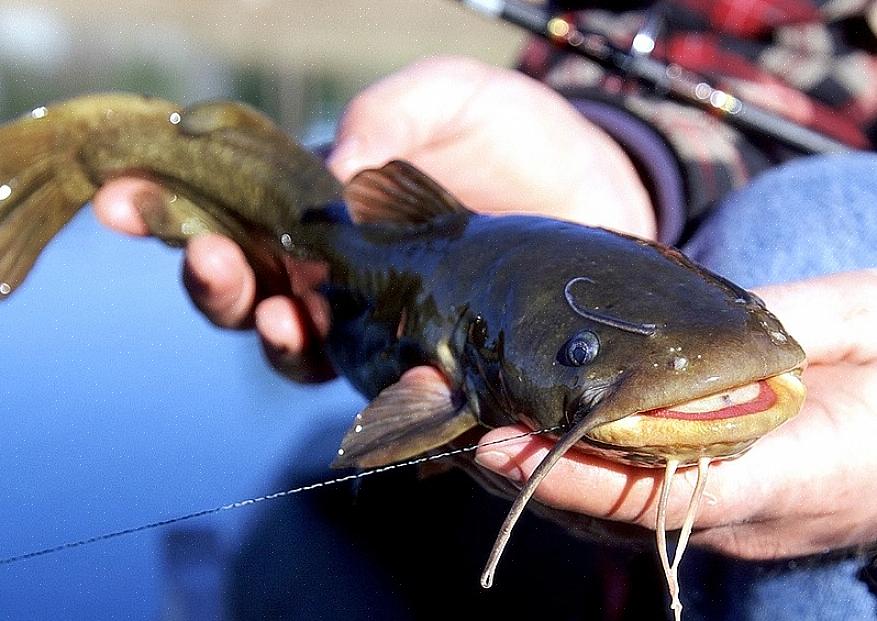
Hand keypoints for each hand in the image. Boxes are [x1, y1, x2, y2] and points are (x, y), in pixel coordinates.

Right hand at [94, 56, 653, 379]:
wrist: (597, 184)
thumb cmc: (516, 134)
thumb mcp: (451, 98)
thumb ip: (389, 117)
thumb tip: (333, 176)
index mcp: (327, 208)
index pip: (234, 217)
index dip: (173, 213)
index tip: (125, 200)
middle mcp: (341, 274)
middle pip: (250, 295)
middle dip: (217, 283)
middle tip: (212, 260)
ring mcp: (383, 322)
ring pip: (300, 347)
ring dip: (274, 332)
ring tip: (276, 308)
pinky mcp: (436, 359)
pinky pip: (383, 383)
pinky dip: (362, 376)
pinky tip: (358, 354)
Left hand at [474, 269, 876, 558]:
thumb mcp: (861, 331)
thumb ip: (781, 326)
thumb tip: (689, 325)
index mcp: (797, 475)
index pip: (669, 491)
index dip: (579, 477)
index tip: (504, 449)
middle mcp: (747, 515)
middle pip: (619, 509)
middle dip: (532, 471)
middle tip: (453, 420)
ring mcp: (728, 521)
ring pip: (614, 513)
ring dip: (538, 473)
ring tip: (465, 421)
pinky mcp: (717, 510)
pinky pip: (632, 499)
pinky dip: (573, 470)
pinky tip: (526, 433)